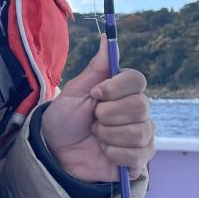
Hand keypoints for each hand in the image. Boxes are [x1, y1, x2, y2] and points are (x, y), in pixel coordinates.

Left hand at [41, 36, 154, 181]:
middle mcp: (138, 111)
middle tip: (93, 119)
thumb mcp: (75, 91)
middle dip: (108, 114)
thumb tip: (107, 37)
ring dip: (108, 135)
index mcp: (123, 91)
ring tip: (97, 136)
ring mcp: (141, 136)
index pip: (137, 80)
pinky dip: (113, 154)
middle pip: (141, 106)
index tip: (95, 93)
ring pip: (139, 132)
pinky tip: (104, 152)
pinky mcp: (139, 160)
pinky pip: (136, 156)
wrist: (56, 151)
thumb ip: (96, 68)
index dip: (116, 87)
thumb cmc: (65, 118)